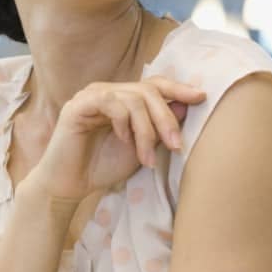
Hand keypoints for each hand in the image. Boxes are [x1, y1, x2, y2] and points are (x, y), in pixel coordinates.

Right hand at [32, 76, 205, 202]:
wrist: (70, 186)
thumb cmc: (102, 167)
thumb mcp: (141, 148)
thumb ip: (159, 128)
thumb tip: (186, 106)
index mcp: (122, 99)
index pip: (154, 85)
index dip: (178, 88)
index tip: (201, 97)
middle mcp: (108, 92)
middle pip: (148, 90)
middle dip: (166, 118)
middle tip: (176, 145)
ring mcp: (92, 96)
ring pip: (133, 98)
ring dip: (146, 130)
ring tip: (146, 157)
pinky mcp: (78, 105)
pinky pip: (111, 102)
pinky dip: (124, 122)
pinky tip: (123, 141)